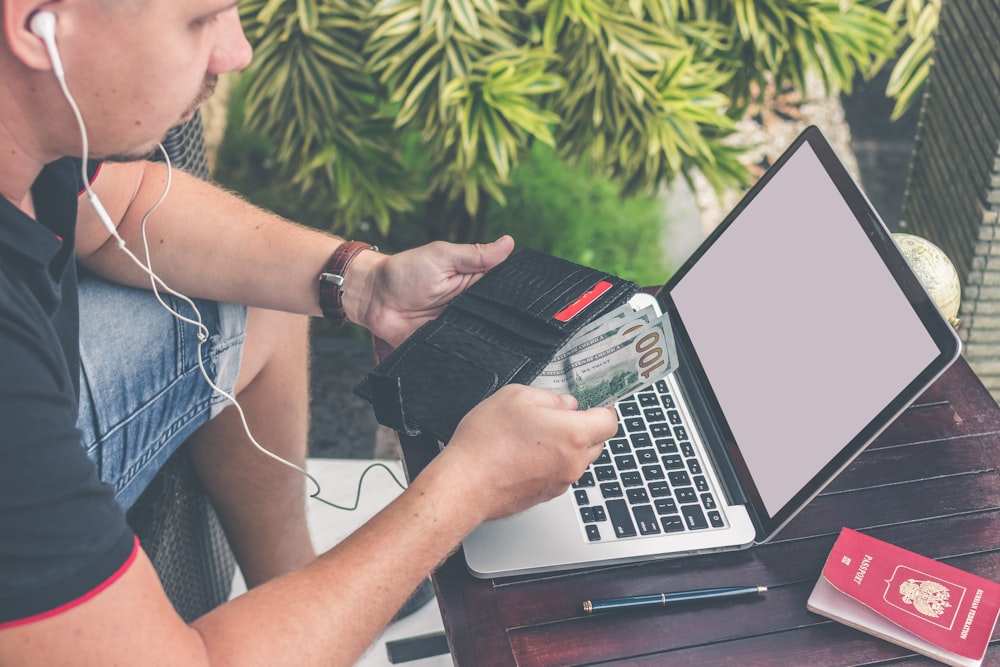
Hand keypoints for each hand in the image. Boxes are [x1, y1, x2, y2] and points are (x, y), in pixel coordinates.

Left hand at [349, 236, 514, 347]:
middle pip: (497, 317)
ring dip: (487, 339)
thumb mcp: (442, 256)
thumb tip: (508, 242)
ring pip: (483, 338)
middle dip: (505, 321)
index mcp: (474, 282)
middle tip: (512, 323)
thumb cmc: (404, 271)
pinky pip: (461, 353)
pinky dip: (467, 355)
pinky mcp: (445, 345)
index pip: (504, 289)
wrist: (373, 299)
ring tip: (492, 338)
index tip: (530, 298)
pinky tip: (475, 355)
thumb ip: (475, 255)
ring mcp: (458, 328)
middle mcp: (470, 307)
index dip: (516, 293)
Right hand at [434, 385, 618, 521]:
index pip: (609, 422)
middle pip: (597, 442)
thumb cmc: (486, 444)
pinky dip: (550, 462)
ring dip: (565, 446)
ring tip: (534, 434)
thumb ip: (549, 397)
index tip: (595, 403)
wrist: (465, 485)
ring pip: (577, 459)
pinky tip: (524, 452)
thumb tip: (564, 404)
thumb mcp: (516, 397)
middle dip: (584, 427)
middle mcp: (573, 462)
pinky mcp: (545, 495)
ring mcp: (560, 482)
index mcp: (573, 435)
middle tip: (558, 415)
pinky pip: (558, 473)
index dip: (603, 409)